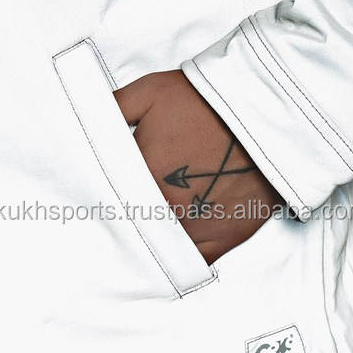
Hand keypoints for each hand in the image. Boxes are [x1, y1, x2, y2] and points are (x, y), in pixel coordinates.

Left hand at [114, 70, 282, 263]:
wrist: (268, 115)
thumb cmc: (210, 101)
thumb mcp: (152, 91)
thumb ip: (112, 110)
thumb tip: (85, 121)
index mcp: (142, 176)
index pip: (108, 197)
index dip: (102, 196)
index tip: (98, 195)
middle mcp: (166, 210)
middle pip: (133, 226)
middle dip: (125, 219)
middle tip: (121, 212)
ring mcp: (195, 228)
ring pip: (161, 246)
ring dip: (152, 240)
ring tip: (146, 231)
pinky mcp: (224, 238)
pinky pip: (194, 260)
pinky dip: (182, 256)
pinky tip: (173, 249)